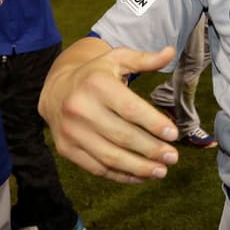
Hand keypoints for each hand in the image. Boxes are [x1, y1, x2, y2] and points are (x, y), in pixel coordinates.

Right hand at [38, 43, 180, 183]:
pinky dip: (120, 175)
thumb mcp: (117, 59)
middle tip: (173, 157)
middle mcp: (80, 108)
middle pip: (122, 136)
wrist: (55, 91)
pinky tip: (140, 176)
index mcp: (96, 84)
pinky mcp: (67, 149)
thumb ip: (144, 59)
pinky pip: (97, 168)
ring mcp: (71, 132)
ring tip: (161, 171)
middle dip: (151, 149)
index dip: (153, 123)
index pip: (130, 109)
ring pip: (110, 157)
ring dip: (139, 168)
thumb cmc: (95, 75)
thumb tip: (170, 52)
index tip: (173, 134)